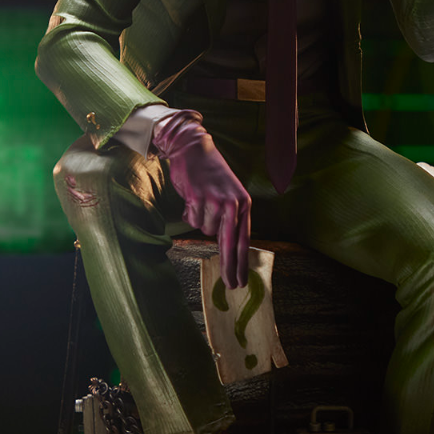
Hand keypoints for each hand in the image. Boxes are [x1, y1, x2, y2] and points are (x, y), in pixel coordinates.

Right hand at [152, 111, 250, 289]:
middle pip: (230, 244)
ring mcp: (216, 201)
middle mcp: (233, 203)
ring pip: (205, 230)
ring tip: (200, 201)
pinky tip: (192, 196)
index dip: (242, 262)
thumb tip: (227, 246)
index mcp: (244, 203)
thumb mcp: (228, 194)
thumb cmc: (210, 173)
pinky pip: (191, 219)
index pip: (244, 239)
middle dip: (230, 266)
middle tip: (231, 284)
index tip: (240, 280)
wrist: (194, 148)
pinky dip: (189, 212)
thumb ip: (229, 217)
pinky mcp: (198, 198)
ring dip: (199, 220)